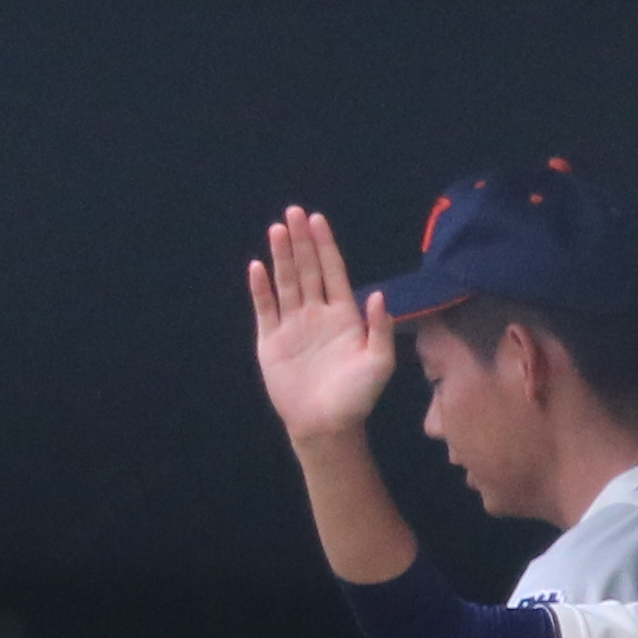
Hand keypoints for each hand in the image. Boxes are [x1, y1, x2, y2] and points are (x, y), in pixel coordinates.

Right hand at [249, 206, 398, 448]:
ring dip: (281, 256)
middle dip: (301, 241)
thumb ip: (380, 329)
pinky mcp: (272, 341)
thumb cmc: (357, 397)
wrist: (326, 425)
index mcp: (344, 316)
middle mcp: (317, 314)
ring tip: (277, 230)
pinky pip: (265, 308)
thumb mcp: (378, 363)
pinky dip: (261, 288)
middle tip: (293, 212)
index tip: (317, 220)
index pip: (332, 271)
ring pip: (286, 282)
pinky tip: (257, 267)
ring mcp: (293, 325)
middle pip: (307, 269)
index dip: (325, 246)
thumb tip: (378, 295)